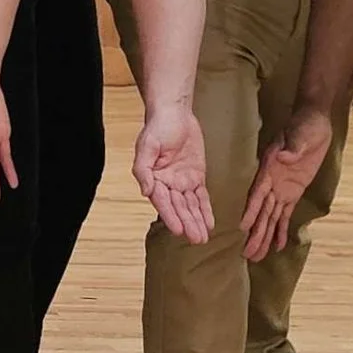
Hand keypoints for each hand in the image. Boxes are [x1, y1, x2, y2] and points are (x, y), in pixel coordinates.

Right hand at [133, 98, 210, 239]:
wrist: (175, 113)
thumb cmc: (158, 127)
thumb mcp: (147, 145)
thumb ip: (143, 169)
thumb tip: (145, 191)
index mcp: (152, 178)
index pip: (162, 201)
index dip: (170, 216)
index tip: (179, 230)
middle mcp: (166, 183)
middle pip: (178, 207)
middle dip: (187, 224)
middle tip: (196, 239)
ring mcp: (182, 181)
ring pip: (190, 206)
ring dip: (196, 221)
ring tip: (202, 238)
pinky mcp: (195, 177)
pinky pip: (201, 197)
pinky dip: (205, 210)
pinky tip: (208, 223)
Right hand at [240, 109, 334, 261]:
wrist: (314, 121)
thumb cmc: (305, 125)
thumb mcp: (299, 135)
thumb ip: (291, 148)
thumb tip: (282, 157)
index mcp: (269, 169)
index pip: (257, 194)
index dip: (250, 211)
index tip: (242, 228)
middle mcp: (272, 182)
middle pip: (261, 212)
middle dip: (255, 233)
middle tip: (248, 254)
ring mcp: (281, 188)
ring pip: (271, 217)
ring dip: (264, 236)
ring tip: (256, 256)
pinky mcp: (293, 192)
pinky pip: (285, 214)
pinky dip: (281, 230)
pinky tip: (278, 245)